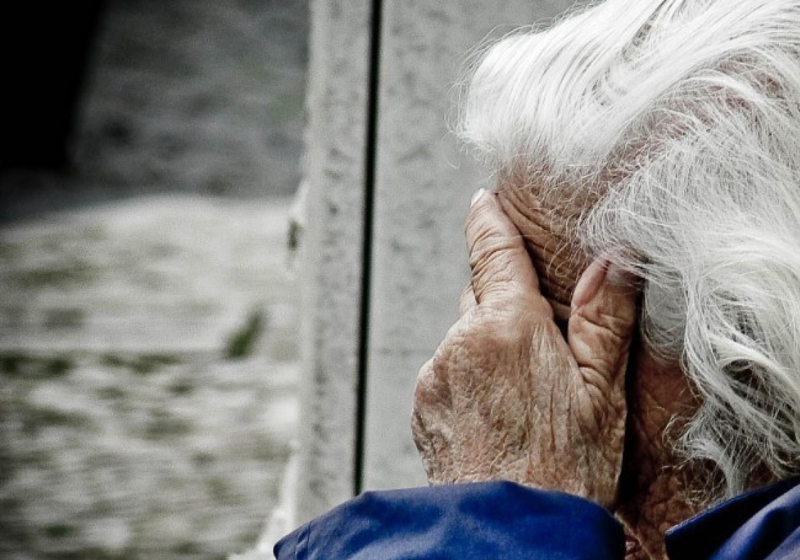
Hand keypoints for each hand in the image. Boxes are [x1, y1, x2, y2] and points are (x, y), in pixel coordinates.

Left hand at [411, 189, 637, 507]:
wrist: (509, 531)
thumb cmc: (564, 468)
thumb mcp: (600, 392)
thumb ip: (603, 319)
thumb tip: (613, 259)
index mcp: (507, 326)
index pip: (492, 252)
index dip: (488, 221)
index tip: (482, 200)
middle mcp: (460, 341)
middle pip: (480, 296)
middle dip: (505, 302)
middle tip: (540, 340)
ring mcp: (435, 374)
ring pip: (463, 336)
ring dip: (487, 345)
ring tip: (523, 395)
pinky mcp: (423, 405)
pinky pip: (446, 371)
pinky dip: (468, 377)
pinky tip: (497, 414)